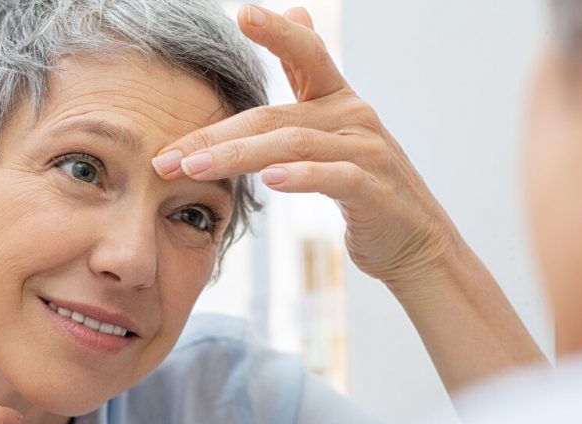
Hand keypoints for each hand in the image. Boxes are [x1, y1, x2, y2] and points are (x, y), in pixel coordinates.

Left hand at [153, 4, 454, 286]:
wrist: (415, 242)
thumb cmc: (363, 186)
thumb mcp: (335, 126)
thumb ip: (310, 76)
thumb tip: (297, 11)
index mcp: (338, 99)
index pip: (307, 55)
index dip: (277, 34)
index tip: (243, 14)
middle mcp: (354, 116)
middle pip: (273, 116)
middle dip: (214, 135)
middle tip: (167, 156)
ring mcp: (367, 152)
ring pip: (292, 145)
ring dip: (236, 157)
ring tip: (193, 169)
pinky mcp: (374, 191)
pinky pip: (333, 178)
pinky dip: (301, 178)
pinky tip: (270, 181)